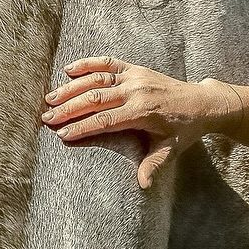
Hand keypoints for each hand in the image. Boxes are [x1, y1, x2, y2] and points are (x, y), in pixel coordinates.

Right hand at [42, 58, 241, 187]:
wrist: (201, 102)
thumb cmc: (183, 129)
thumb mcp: (170, 149)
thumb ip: (153, 165)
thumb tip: (143, 185)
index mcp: (142, 112)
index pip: (105, 120)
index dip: (82, 127)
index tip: (62, 135)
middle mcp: (136, 91)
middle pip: (95, 99)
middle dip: (69, 109)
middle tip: (47, 118)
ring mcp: (134, 77)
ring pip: (97, 79)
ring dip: (71, 88)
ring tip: (51, 98)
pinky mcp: (135, 68)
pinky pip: (107, 62)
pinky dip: (88, 64)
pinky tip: (69, 70)